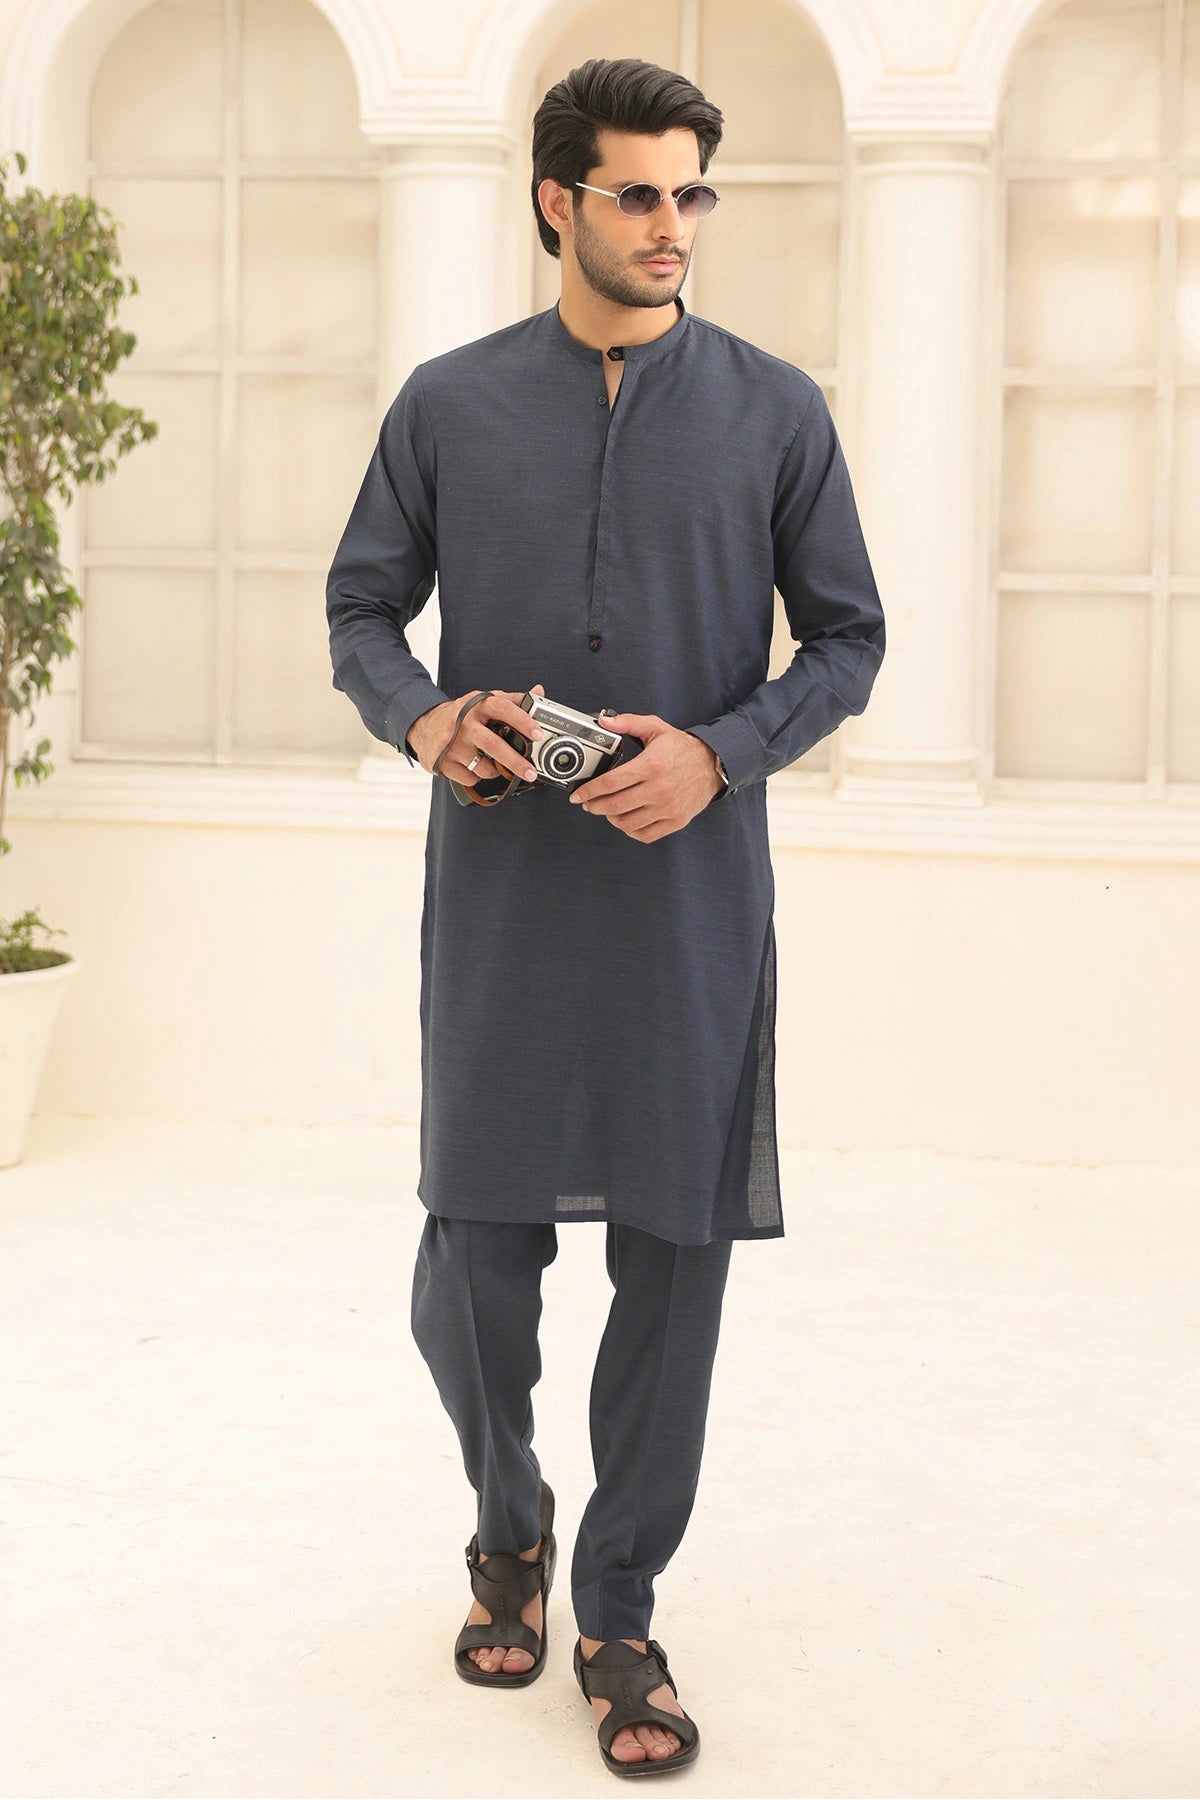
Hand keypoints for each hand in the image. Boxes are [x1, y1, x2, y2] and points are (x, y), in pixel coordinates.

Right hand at [408, 684, 546, 787]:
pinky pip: (470, 778)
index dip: (523, 720)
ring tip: (490, 762)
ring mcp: (451, 743)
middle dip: (516, 762)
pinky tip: (471, 766)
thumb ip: (511, 699)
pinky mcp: (442, 761)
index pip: (503, 708)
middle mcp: (463, 722)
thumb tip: (538, 692)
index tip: (537, 733)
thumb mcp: (482, 701)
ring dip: (494, 770)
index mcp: (476, 705)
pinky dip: (476, 776)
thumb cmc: (459, 715)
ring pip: (484, 767)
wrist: (422, 724)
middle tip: (530, 772)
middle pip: (494, 745)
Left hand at [568, 712, 723, 842]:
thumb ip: (628, 722)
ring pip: (627, 823)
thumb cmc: (683, 748)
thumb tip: (604, 721)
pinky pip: (645, 834)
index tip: (579, 794)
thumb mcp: (656, 728)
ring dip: (611, 818)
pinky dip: (630, 830)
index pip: (611, 783)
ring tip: (607, 810)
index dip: (589, 790)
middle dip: (595, 806)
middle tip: (589, 803)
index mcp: (651, 765)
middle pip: (615, 806)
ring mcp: (668, 807)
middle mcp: (659, 789)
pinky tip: (626, 820)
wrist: (713, 764)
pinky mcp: (675, 820)